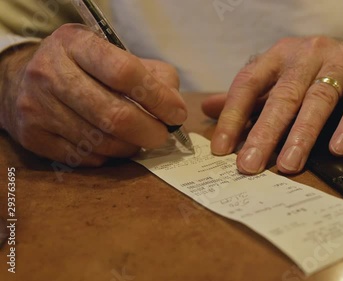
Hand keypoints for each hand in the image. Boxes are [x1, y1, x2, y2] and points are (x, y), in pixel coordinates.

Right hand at [0, 24, 185, 165]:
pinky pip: (83, 157)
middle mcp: (50, 71)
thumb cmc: (85, 68)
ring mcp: (37, 105)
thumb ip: (154, 76)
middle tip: (161, 136)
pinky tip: (111, 145)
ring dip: (129, 146)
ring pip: (99, 141)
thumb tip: (175, 109)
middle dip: (148, 131)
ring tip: (138, 139)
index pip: (124, 72)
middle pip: (113, 114)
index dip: (157, 98)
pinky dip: (106, 156)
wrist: (25, 79)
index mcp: (76, 43)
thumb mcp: (117, 56)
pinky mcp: (31, 135)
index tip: (177, 114)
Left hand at [202, 37, 342, 173]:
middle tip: (249, 165)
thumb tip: (207, 108)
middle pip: (282, 96)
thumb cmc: (319, 72)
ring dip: (301, 135)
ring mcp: (338, 62)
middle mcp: (306, 54)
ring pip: (316, 100)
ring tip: (288, 165)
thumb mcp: (281, 78)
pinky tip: (337, 148)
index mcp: (279, 56)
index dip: (233, 116)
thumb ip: (249, 96)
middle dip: (264, 133)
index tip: (221, 148)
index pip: (249, 84)